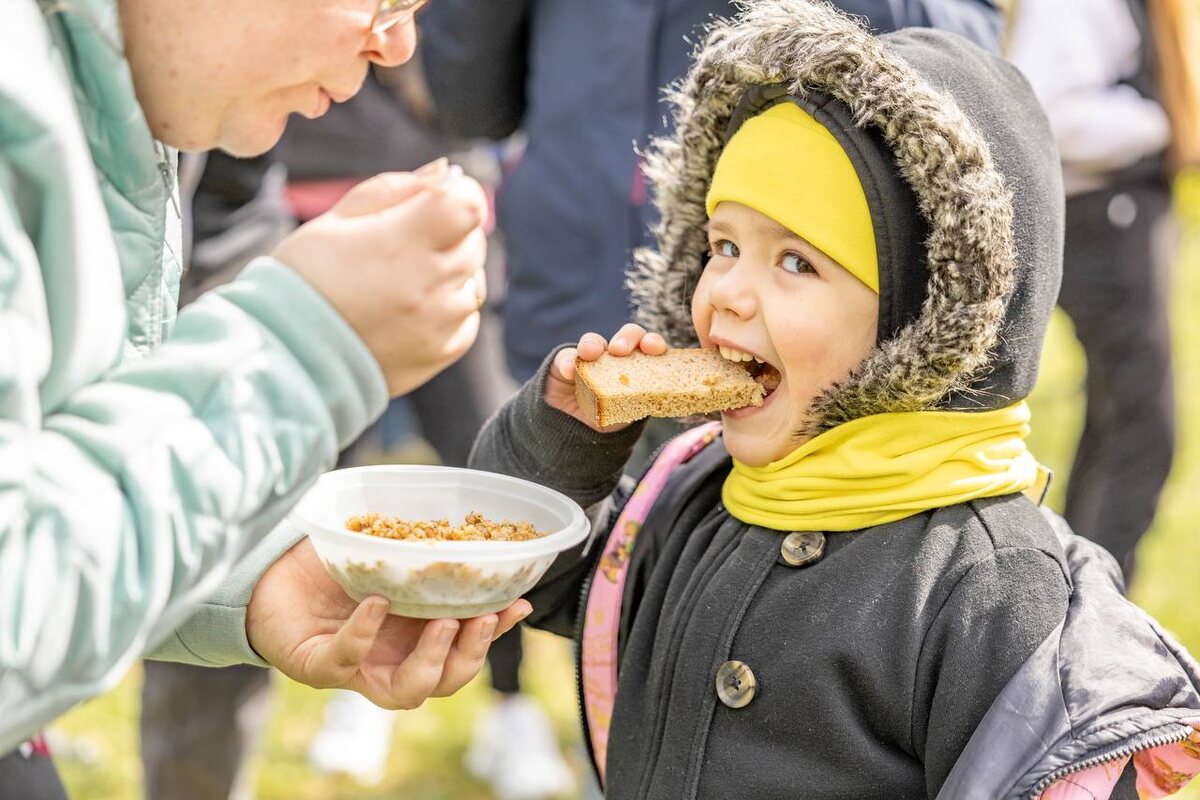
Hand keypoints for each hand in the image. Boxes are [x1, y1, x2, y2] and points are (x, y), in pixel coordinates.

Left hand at [247, 538, 530, 709]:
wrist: (267, 571)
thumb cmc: (330, 562)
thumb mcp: (383, 550)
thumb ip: (421, 546)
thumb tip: (471, 516)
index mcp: (414, 637)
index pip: (465, 646)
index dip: (495, 632)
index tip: (519, 603)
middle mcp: (390, 661)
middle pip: (444, 681)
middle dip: (470, 655)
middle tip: (480, 618)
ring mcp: (355, 670)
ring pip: (403, 691)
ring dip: (430, 662)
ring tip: (443, 623)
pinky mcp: (315, 666)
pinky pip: (344, 661)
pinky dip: (363, 635)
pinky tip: (375, 604)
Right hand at [272, 158, 489, 396]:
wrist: (287, 354)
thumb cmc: (305, 278)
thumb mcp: (336, 219)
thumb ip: (396, 189)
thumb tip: (445, 172)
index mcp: (403, 241)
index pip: (470, 204)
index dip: (461, 194)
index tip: (439, 199)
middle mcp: (430, 283)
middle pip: (474, 240)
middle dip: (452, 231)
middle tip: (407, 241)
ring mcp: (440, 322)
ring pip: (474, 280)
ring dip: (452, 271)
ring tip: (404, 278)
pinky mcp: (441, 352)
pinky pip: (466, 319)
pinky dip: (450, 308)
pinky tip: (412, 308)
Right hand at [545, 323, 666, 431]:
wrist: (575, 429)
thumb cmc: (610, 419)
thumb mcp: (627, 414)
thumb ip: (640, 404)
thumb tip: (658, 401)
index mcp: (640, 365)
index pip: (651, 347)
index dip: (654, 343)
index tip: (653, 348)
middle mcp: (618, 356)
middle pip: (628, 335)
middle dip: (627, 338)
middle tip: (619, 350)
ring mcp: (592, 356)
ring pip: (594, 341)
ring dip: (592, 344)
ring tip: (589, 353)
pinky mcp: (566, 361)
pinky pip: (566, 357)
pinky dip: (567, 362)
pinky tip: (568, 371)